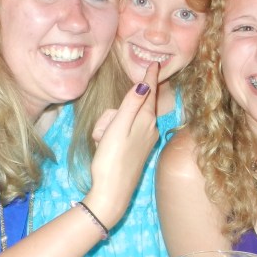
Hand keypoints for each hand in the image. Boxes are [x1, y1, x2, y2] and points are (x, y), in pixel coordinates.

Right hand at [84, 63, 160, 226]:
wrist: (112, 192)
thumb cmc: (112, 159)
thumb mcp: (119, 127)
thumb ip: (131, 104)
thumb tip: (145, 84)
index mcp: (146, 120)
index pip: (149, 92)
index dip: (149, 77)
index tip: (155, 63)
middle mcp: (150, 128)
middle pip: (130, 106)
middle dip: (112, 114)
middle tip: (102, 133)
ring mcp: (144, 139)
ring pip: (123, 120)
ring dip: (108, 127)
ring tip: (101, 143)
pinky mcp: (136, 149)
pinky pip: (122, 133)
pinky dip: (110, 137)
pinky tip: (105, 149)